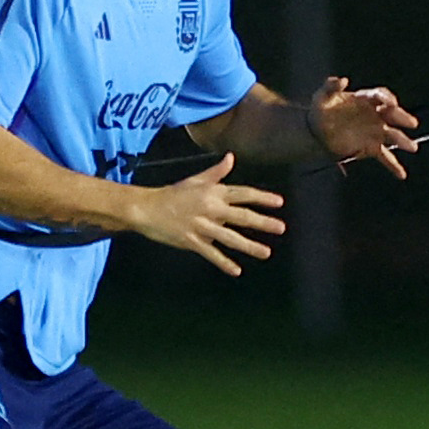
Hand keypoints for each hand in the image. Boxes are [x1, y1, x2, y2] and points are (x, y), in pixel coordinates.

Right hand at [122, 154, 288, 275]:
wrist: (147, 208)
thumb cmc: (173, 194)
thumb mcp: (195, 180)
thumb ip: (216, 172)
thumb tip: (231, 157)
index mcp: (213, 192)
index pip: (243, 194)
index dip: (262, 198)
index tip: (279, 202)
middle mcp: (210, 208)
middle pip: (242, 216)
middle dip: (263, 222)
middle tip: (281, 228)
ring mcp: (201, 226)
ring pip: (230, 237)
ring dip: (249, 246)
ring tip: (266, 252)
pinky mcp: (191, 241)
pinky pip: (211, 253)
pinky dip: (223, 262)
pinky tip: (236, 270)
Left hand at [308, 78, 420, 175]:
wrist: (316, 130)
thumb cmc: (321, 109)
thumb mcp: (322, 96)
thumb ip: (331, 86)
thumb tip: (343, 80)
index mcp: (365, 99)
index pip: (380, 96)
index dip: (387, 98)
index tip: (391, 103)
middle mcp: (374, 115)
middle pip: (392, 114)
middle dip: (402, 118)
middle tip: (411, 123)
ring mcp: (374, 131)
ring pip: (392, 135)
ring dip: (403, 141)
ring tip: (412, 147)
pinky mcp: (370, 147)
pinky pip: (384, 156)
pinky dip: (393, 165)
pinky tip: (401, 174)